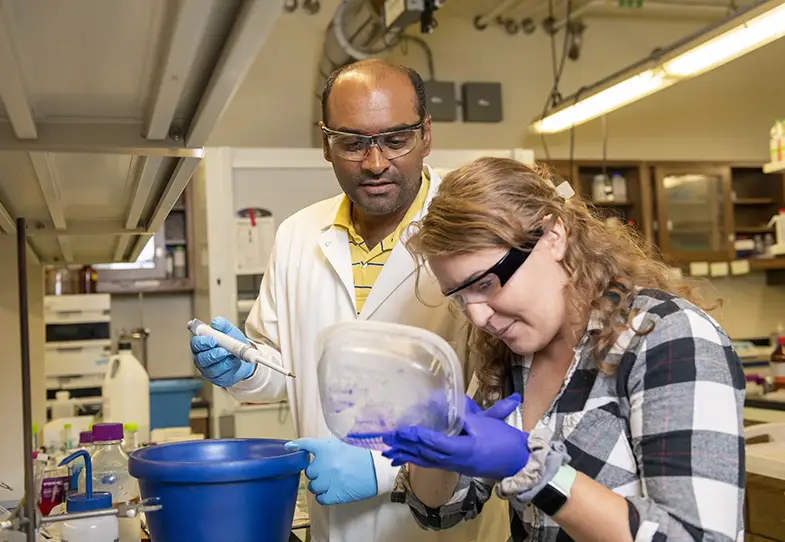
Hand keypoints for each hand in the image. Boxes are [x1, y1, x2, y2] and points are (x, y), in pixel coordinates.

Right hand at [190, 316, 253, 386]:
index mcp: (201, 345)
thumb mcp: (229, 331)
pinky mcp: (217, 379)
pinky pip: (221, 377)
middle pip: (201, 359)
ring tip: (234, 357)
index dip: (202, 342)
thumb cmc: (233, 342)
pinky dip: (229, 370)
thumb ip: (222, 325)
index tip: (213, 340)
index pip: (196, 344)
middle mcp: (201, 358)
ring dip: (223, 363)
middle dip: (212, 355)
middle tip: (223, 351)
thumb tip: (215, 322)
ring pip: (212, 369)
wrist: (245, 357)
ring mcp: (208, 370)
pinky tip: (235, 364)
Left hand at [285, 438, 377, 504]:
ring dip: (320, 485)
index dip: (296, 446)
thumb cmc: (363, 454)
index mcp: (327, 448)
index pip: (306, 445)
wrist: (379, 469)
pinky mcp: (334, 495)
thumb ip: (327, 446)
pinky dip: (324, 496)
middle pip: (309, 471)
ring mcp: (328, 481)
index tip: (289, 447)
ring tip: (332, 482)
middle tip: (328, 471)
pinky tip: (332, 491)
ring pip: (313, 486)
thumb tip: (312, 448)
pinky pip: (320, 498)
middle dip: (317, 471)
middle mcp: (324, 464)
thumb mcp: (344, 443)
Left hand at [382, 393, 528, 479]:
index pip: (433, 442)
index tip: (402, 430)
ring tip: (388, 453)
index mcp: (461, 450)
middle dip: (405, 446)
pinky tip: (406, 459)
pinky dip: (417, 460)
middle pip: (424, 454)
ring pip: (425, 461)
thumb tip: (446, 404)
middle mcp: (453, 461)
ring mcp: (454, 466)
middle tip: (387, 439)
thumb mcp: (484, 423)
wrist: (518, 462)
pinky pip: (432, 464)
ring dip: (406, 455)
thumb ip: (463, 415)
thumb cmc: (503, 441)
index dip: (417, 436)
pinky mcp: (456, 467)